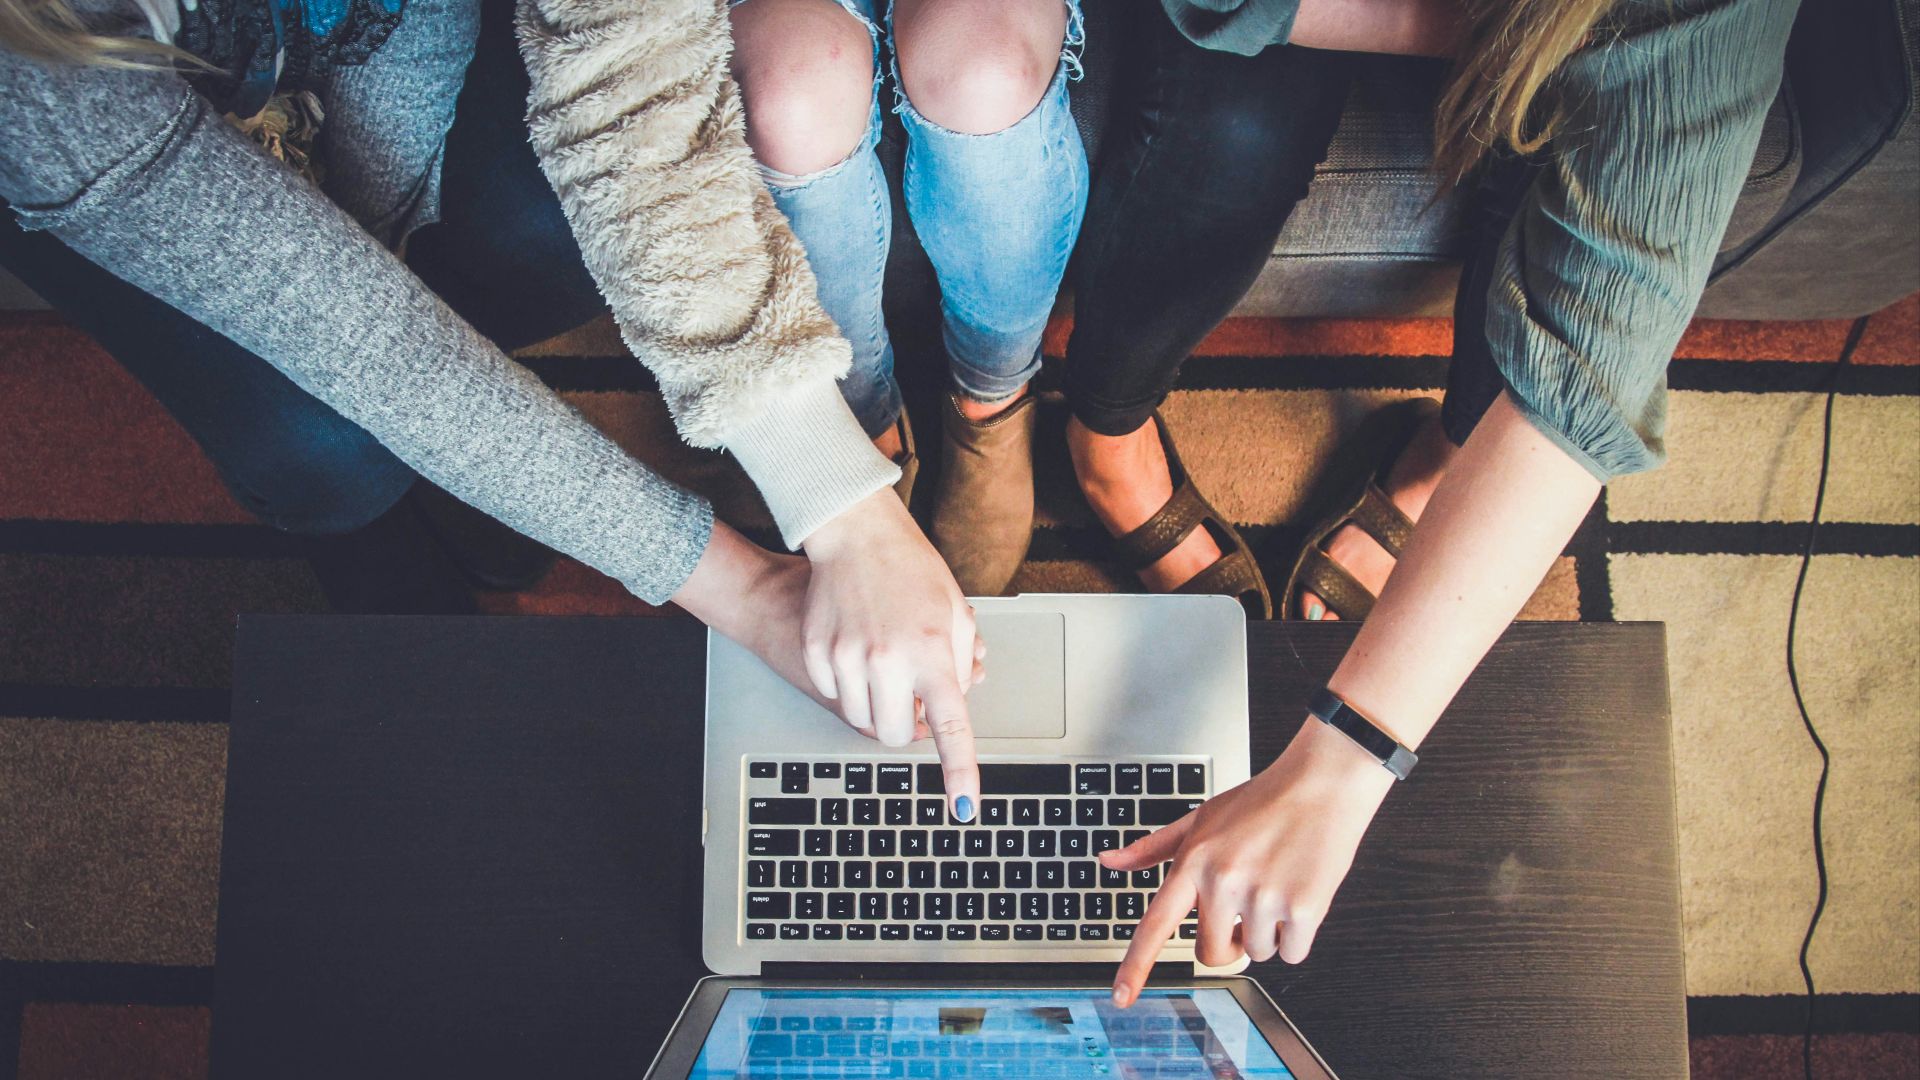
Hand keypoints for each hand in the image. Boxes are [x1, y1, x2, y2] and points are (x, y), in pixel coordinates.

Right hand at [801, 490, 983, 819]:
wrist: (855, 534)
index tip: (964, 807)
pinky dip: (848, 685)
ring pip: (860, 719)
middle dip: (905, 727)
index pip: (951, 727)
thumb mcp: (955, 613)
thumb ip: (961, 664)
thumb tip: (956, 703)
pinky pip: (834, 694)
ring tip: (885, 664)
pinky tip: (857, 648)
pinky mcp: (817, 652)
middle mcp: (888, 660)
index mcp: (933, 652)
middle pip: (894, 735)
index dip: (959, 772)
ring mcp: (847, 657)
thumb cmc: (911, 569)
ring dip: (876, 706)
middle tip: (911, 698)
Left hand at [1102, 719, 1396, 1005]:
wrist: (1322, 784)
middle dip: (1228, 942)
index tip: (1121, 997)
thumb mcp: (1200, 817)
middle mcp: (1224, 882)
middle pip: (1212, 953)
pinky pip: (1292, 953)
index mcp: (1194, 862)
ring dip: (1267, 932)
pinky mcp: (1304, 908)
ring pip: (1256, 953)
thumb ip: (1153, 847)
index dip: (1136, 965)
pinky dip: (1297, 935)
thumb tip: (1109, 861)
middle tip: (1244, 909)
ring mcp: (1264, 897)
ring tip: (1276, 885)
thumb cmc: (1261, 801)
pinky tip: (1299, 894)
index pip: (1156, 924)